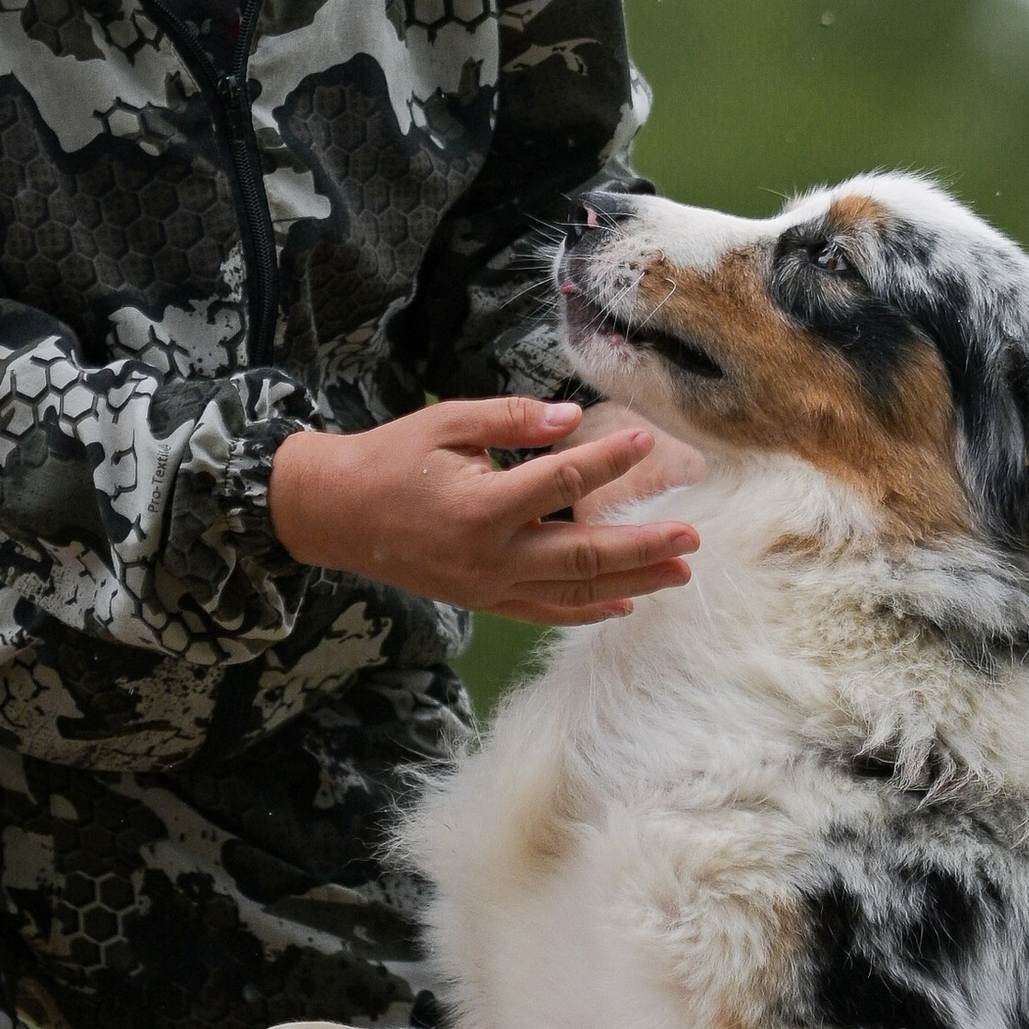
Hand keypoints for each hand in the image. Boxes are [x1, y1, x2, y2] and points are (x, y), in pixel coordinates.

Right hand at [268, 397, 700, 625]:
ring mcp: (489, 586)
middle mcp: (491, 555)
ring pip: (574, 591)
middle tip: (692, 536)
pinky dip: (589, 609)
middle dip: (644, 546)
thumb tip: (570, 417)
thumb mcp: (445, 422)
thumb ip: (510, 419)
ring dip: (632, 583)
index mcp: (481, 505)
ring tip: (679, 574)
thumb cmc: (391, 459)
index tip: (647, 439)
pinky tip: (625, 603)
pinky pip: (546, 611)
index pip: (561, 481)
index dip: (608, 459)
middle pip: (584, 554)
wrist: (336, 514)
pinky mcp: (484, 602)